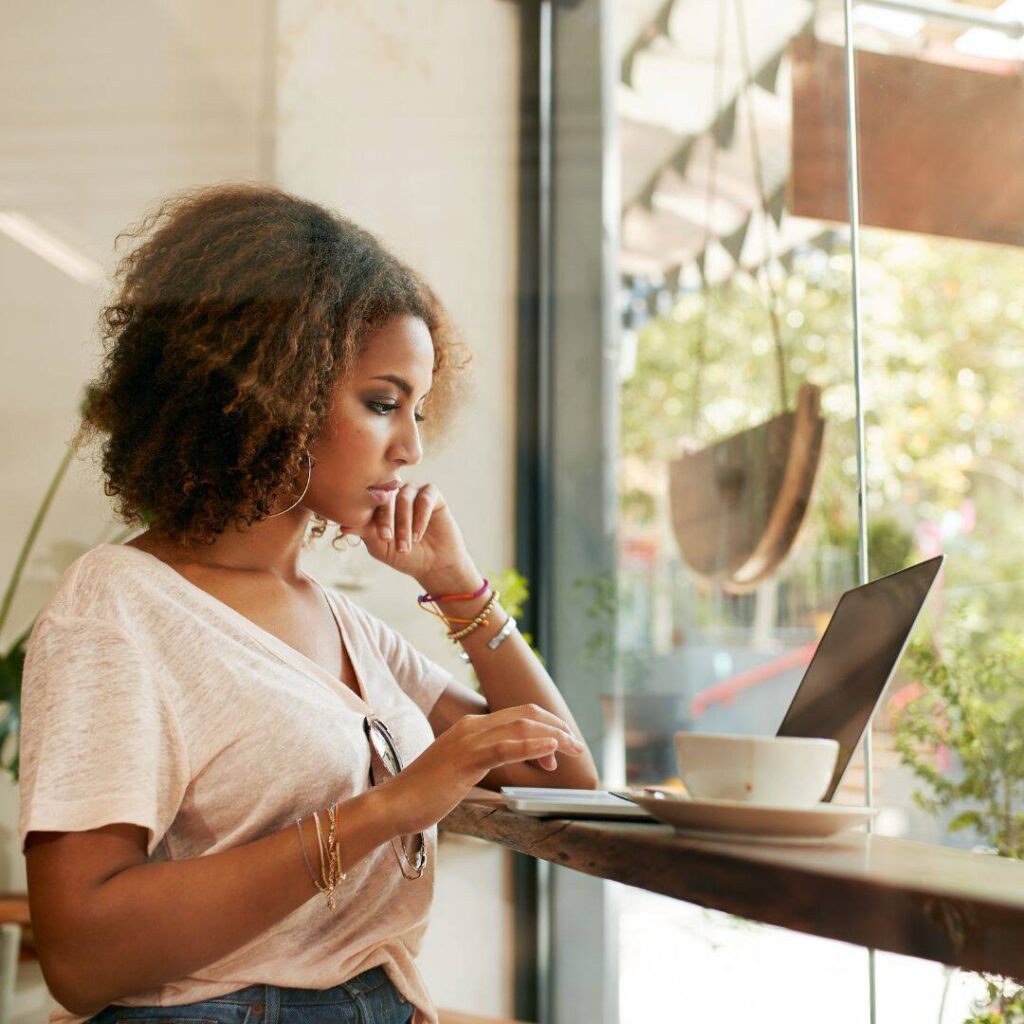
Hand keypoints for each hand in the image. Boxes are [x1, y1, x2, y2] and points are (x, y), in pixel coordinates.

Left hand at [345, 482, 472, 583]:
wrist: (434, 565)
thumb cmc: (404, 556)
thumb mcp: (380, 546)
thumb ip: (364, 532)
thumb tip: (342, 525)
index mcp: (378, 504)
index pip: (370, 501)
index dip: (372, 517)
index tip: (379, 537)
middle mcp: (394, 494)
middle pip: (387, 496)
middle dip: (387, 519)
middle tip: (388, 539)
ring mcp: (413, 492)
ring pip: (405, 498)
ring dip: (404, 523)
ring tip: (407, 544)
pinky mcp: (432, 494)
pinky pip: (424, 498)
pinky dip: (421, 517)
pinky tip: (418, 535)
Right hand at [377, 704, 586, 835]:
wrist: (394, 804)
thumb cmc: (425, 793)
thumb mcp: (460, 770)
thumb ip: (484, 761)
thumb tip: (509, 765)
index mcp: (471, 727)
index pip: (518, 715)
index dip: (545, 726)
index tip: (561, 745)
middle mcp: (472, 726)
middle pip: (526, 716)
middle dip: (556, 727)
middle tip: (576, 746)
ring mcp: (469, 740)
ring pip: (521, 728)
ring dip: (553, 737)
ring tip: (573, 748)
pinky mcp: (467, 759)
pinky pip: (506, 748)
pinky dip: (532, 746)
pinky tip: (551, 751)